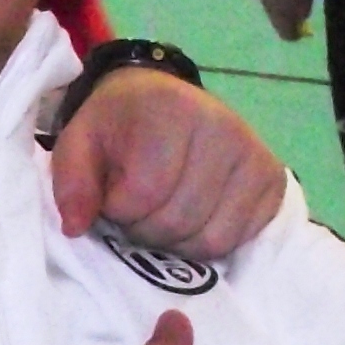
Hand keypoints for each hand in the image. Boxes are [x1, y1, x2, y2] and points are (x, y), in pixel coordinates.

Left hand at [51, 70, 285, 262]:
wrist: (163, 100)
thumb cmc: (119, 124)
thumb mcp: (79, 141)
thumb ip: (71, 182)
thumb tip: (76, 228)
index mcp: (171, 111)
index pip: (143, 193)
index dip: (118, 209)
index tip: (111, 195)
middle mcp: (222, 127)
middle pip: (178, 221)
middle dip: (145, 230)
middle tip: (136, 211)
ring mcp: (254, 154)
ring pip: (210, 240)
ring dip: (175, 243)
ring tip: (161, 214)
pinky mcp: (273, 180)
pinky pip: (237, 241)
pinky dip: (206, 243)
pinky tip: (192, 219)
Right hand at [256, 0, 315, 40]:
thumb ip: (303, 12)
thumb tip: (300, 20)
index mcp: (279, 16)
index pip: (287, 35)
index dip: (296, 35)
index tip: (304, 31)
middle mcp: (268, 10)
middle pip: (279, 23)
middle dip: (289, 22)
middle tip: (301, 15)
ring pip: (274, 10)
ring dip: (284, 8)